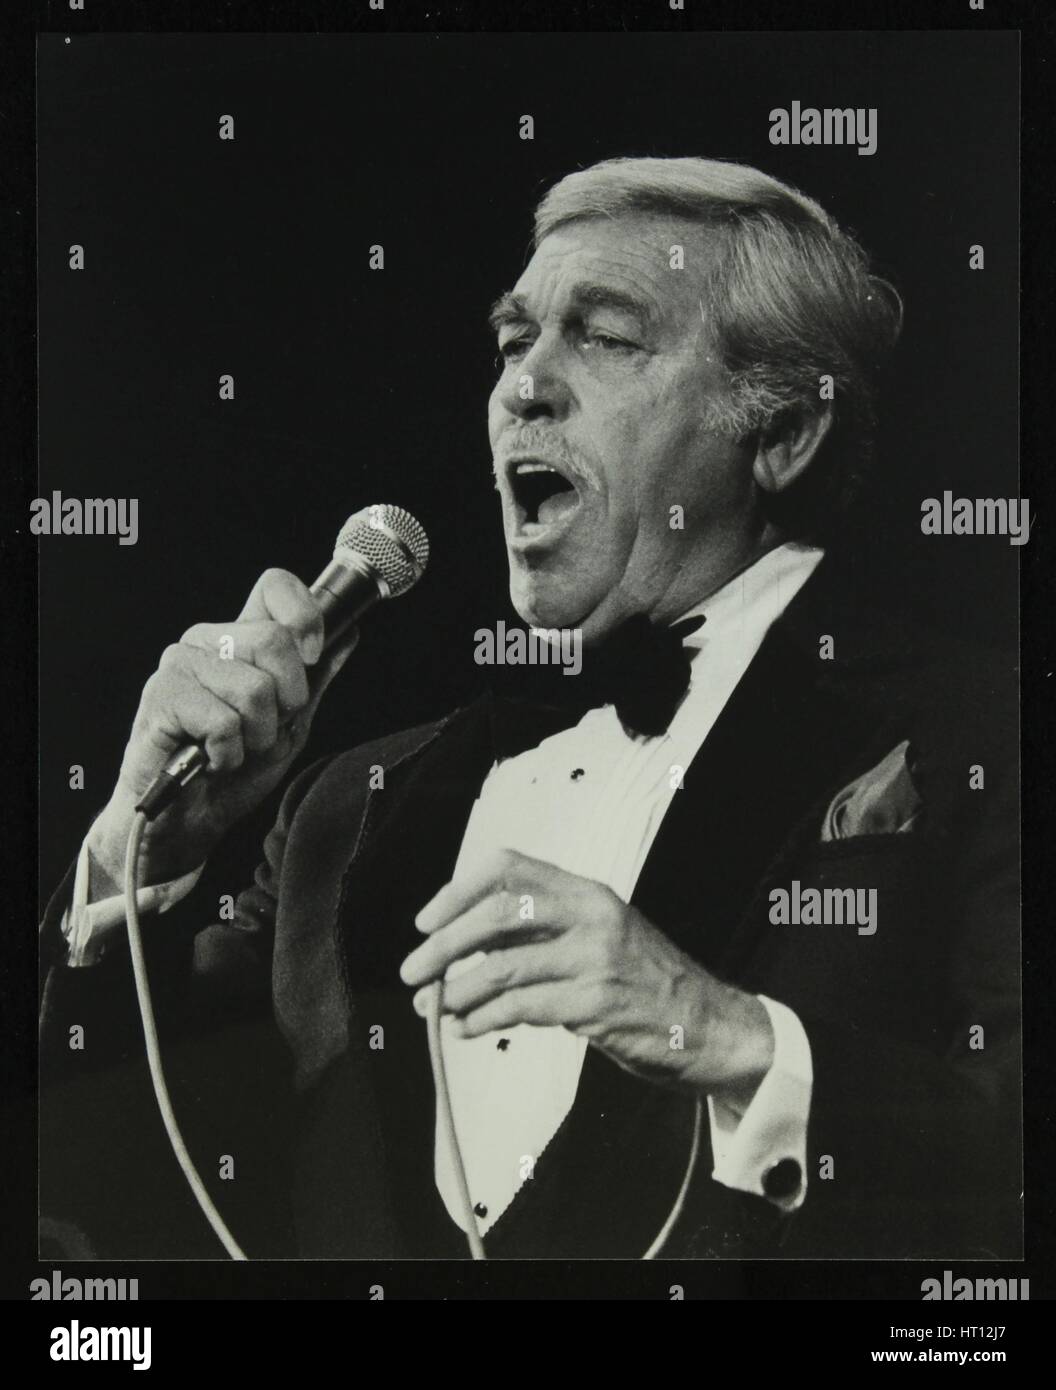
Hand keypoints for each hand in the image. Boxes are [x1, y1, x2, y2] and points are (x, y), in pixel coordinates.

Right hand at [88, 568, 357, 889]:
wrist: (188, 821)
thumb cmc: (234, 771)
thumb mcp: (291, 725)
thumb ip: (316, 679)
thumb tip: (349, 634)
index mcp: (240, 638)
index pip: (274, 586)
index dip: (304, 614)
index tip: (313, 655)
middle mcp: (207, 640)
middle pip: (275, 640)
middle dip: (286, 701)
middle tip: (262, 731)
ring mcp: (180, 664)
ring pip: (254, 688)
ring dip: (256, 736)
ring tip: (233, 749)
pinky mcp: (161, 696)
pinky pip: (224, 722)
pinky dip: (228, 753)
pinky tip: (210, 759)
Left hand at [400, 848, 774, 1102]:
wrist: (709, 1025)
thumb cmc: (642, 982)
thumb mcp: (597, 936)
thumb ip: (539, 932)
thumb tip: (459, 945)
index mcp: (585, 891)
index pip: (508, 867)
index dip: (457, 891)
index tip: (426, 921)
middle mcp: (591, 914)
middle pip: (497, 914)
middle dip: (444, 945)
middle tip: (413, 971)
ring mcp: (596, 959)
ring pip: (503, 966)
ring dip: (457, 991)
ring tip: (434, 1008)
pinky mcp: (597, 1004)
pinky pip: (522, 1008)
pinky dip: (483, 1019)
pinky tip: (467, 1029)